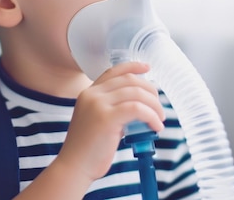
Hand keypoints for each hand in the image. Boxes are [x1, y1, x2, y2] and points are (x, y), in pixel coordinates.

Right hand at [55, 61, 164, 181]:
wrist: (74, 167)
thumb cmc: (88, 150)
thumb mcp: (98, 121)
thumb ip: (114, 109)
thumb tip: (140, 107)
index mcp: (89, 93)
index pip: (114, 71)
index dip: (133, 67)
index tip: (147, 68)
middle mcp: (92, 94)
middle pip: (129, 80)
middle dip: (150, 91)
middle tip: (159, 108)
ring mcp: (97, 105)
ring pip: (136, 93)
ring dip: (154, 105)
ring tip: (159, 119)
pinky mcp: (106, 118)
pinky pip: (137, 108)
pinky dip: (151, 116)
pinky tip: (156, 127)